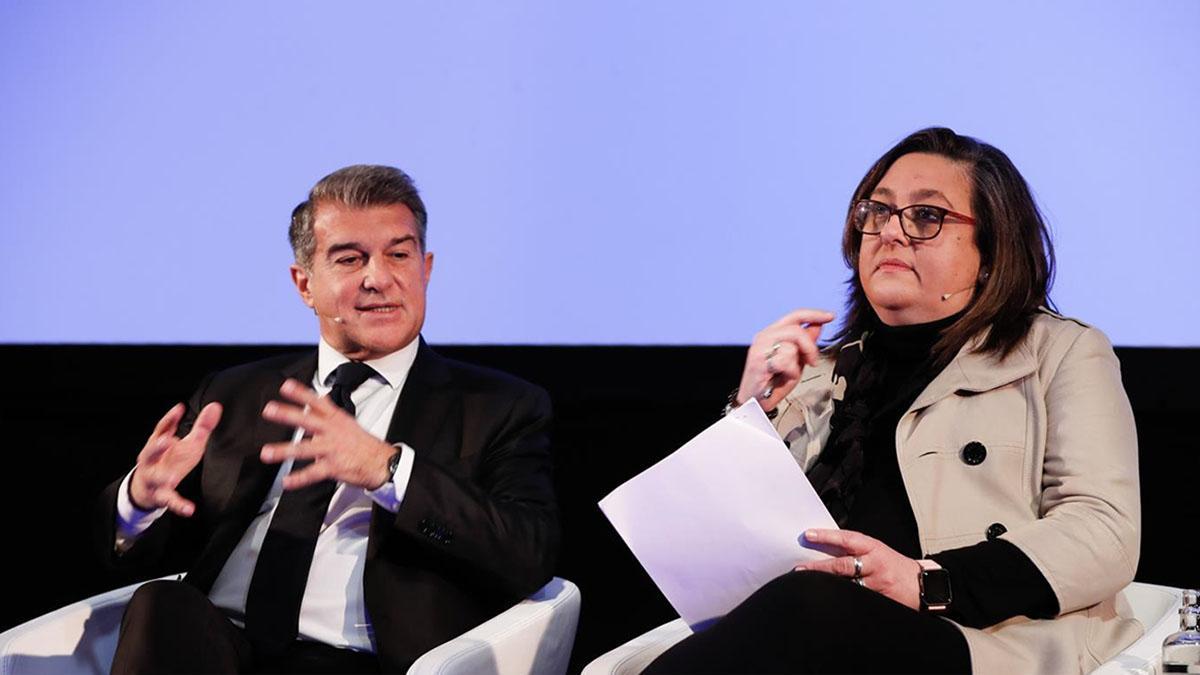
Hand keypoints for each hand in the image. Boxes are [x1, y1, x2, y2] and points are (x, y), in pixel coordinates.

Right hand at [129, 401, 222, 516]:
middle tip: (166, 440)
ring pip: (155, 477)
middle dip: (157, 446)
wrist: (148, 487)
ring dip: (162, 477)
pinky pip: (170, 500)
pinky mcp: (161, 495)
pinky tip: (189, 510)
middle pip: (150, 452)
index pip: (161, 430)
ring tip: (170, 478)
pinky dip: (179, 505)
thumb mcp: (188, 443)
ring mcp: (154, 478)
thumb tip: (215, 406)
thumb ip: (201, 427)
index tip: (179, 409)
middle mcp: (151, 460)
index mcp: (157, 445)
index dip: (169, 419)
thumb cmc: (170, 460)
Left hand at [259, 378, 393, 489]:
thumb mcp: (346, 421)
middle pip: (308, 421)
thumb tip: (318, 399)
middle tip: (270, 410)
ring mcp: (332, 450)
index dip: (301, 393)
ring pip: (305, 449)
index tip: (285, 386)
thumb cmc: (361, 443)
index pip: (317, 402)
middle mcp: (332, 432)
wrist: (381, 462)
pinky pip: (313, 474)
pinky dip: (299, 479)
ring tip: (266, 453)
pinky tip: (287, 482)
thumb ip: (328, 411)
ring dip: (284, 451)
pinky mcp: (333, 467)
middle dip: (288, 415)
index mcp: (335, 419)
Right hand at [736, 309, 834, 411]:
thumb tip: (817, 326)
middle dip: (810, 347)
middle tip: (812, 361)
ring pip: (791, 346)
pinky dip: (789, 373)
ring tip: (788, 373)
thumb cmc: (772, 384)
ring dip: (796, 364)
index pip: (795, 315)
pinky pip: (785, 361)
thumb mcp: (795, 360)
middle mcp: (764, 336)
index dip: (814, 314)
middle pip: (796, 329)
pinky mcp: (759, 361)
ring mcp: (760, 348)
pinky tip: (782, 378)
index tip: (829, 317)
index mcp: (772, 333)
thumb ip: (805, 343)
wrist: (756, 402)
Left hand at [794, 528, 920, 609]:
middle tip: (799, 568)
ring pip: (847, 585)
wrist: (925, 585)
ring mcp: (877, 584)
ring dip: (828, 585)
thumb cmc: (896, 566)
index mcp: (873, 547)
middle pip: (843, 565)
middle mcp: (875, 564)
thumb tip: (825, 547)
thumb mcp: (878, 551)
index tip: (808, 535)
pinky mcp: (880, 600)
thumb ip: (855, 549)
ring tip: (808, 585)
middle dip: (819, 567)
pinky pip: (857, 598)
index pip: (846, 539)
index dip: (826, 537)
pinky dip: (842, 598)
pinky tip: (829, 600)